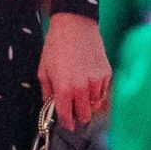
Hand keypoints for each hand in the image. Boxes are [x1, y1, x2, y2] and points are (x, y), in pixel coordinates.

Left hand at [39, 10, 109, 129]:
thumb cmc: (56, 46)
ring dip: (89, 104)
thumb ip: (48, 93)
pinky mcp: (106, 74)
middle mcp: (83, 88)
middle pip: (85, 116)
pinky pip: (104, 93)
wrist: (75, 25)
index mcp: (64, 88)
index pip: (66, 117)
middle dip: (78, 115)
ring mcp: (97, 82)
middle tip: (73, 109)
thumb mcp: (44, 70)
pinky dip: (97, 92)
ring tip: (82, 94)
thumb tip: (51, 107)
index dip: (66, 124)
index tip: (66, 125)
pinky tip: (90, 82)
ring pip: (96, 106)